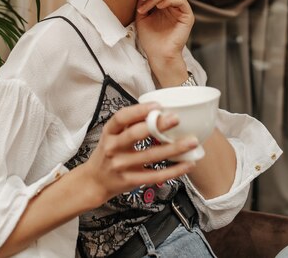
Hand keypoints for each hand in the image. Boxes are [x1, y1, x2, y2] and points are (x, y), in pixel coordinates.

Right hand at [80, 103, 197, 207]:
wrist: (95, 181)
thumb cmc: (109, 152)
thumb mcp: (113, 134)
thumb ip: (130, 124)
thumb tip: (158, 110)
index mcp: (109, 131)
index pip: (121, 117)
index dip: (139, 110)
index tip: (157, 105)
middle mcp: (113, 147)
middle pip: (135, 135)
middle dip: (157, 126)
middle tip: (176, 118)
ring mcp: (121, 165)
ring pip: (150, 156)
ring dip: (173, 149)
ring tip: (192, 142)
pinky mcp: (130, 181)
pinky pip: (155, 175)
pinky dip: (174, 170)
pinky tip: (187, 164)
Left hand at [135, 0, 193, 83]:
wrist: (158, 55)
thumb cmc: (150, 38)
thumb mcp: (142, 16)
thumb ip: (143, 0)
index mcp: (165, 3)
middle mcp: (174, 4)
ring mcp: (181, 9)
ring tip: (145, 7)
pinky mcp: (187, 16)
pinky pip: (181, 0)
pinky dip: (169, 0)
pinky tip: (159, 7)